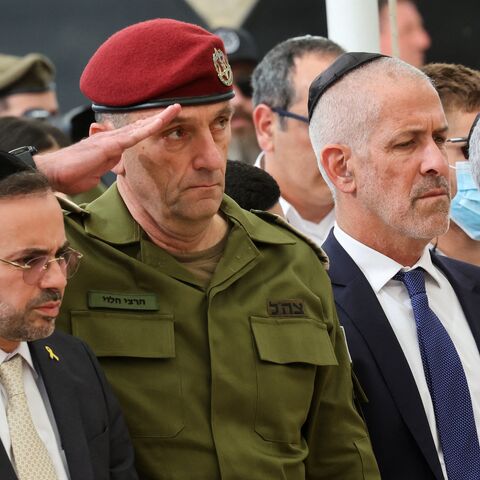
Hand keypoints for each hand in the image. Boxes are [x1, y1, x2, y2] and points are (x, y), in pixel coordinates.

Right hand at [34, 104, 180, 193]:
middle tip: (177, 107)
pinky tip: (160, 123)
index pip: (135, 133)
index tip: (166, 121)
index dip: (150, 126)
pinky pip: (132, 137)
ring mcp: (110, 139)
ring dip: (159, 118)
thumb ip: (110, 165)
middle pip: (140, 125)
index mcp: (110, 144)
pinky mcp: (108, 145)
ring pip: (139, 127)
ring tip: (175, 109)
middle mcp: (111, 137)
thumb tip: (120, 165)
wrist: (54, 173)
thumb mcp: (97, 170)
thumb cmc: (73, 173)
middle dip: (159, 117)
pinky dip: (147, 129)